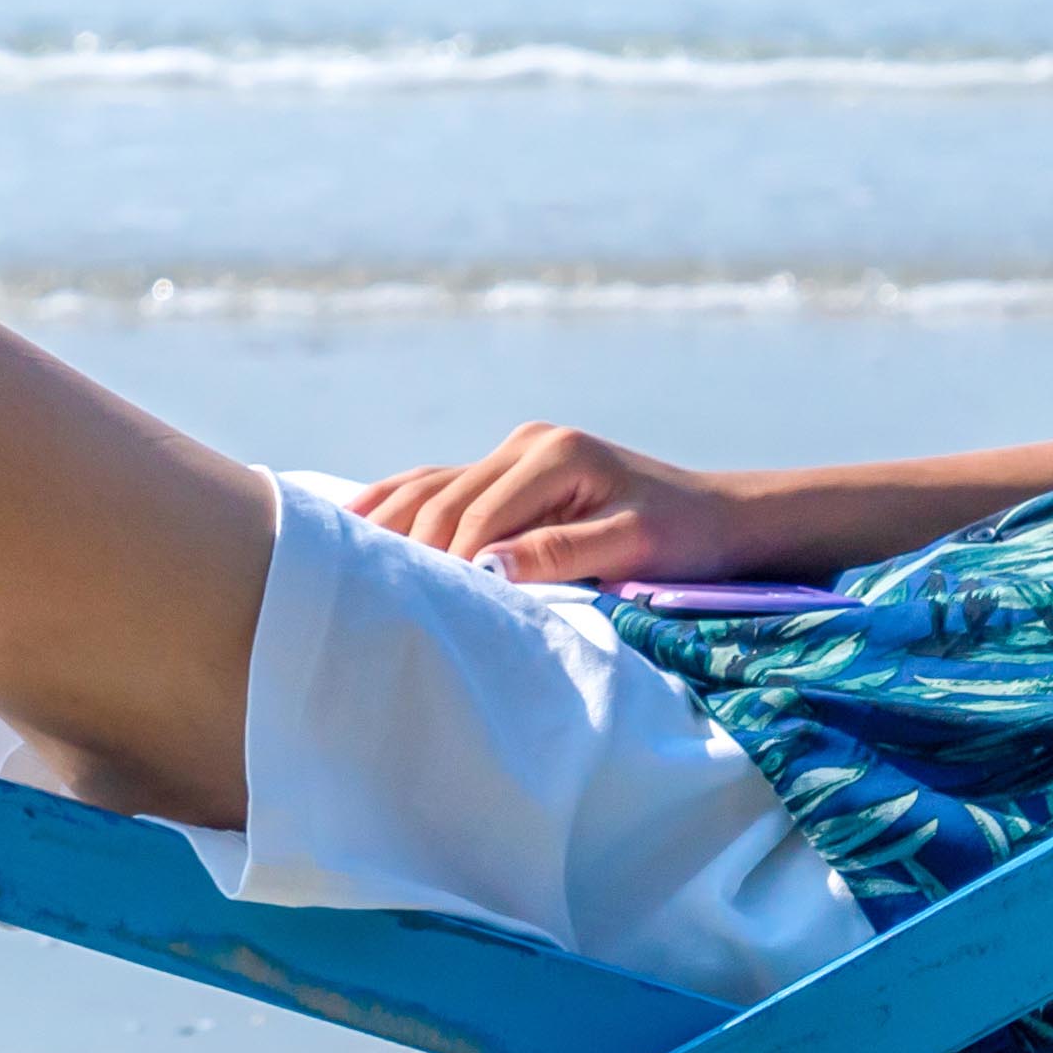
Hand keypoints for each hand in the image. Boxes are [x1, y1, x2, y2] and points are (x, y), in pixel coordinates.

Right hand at [349, 423, 787, 588]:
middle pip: (442, 499)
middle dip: (404, 547)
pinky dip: (398, 502)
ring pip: (429, 485)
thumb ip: (560, 554)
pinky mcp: (510, 467)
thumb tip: (487, 568)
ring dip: (386, 521)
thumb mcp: (632, 547)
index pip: (475, 516)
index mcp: (553, 455)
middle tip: (361, 599)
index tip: (411, 609)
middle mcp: (525, 443)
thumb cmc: (684, 538)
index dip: (443, 563)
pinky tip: (356, 521)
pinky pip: (440, 482)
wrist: (719, 518)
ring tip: (332, 559)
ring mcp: (514, 451)